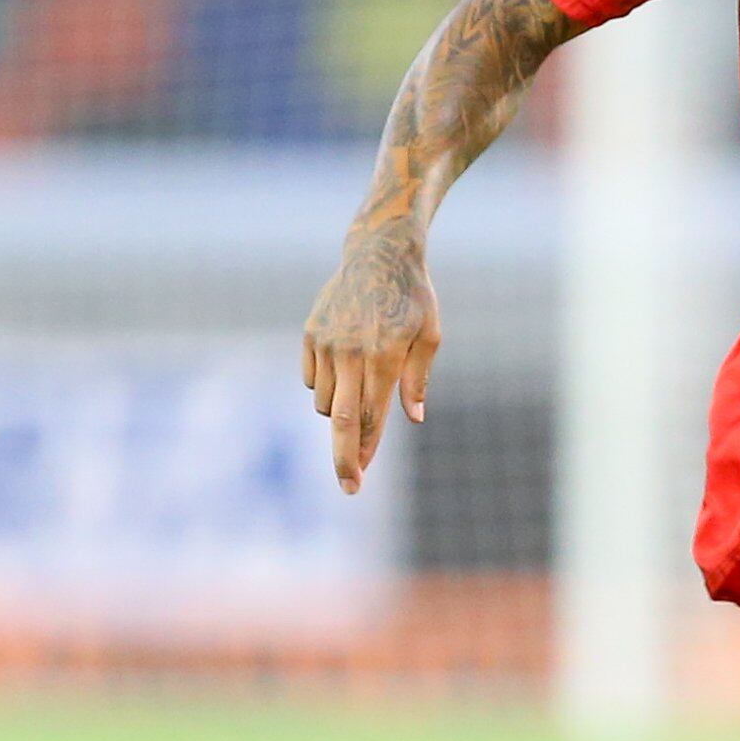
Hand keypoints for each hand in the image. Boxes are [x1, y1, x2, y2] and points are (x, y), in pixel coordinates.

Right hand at [303, 224, 438, 492]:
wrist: (378, 253)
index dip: (366, 451)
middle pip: (338, 421)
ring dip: (339, 412)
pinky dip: (326, 388)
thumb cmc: (412, 297)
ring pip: (324, 403)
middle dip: (343, 458)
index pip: (369, 417)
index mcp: (382, 356)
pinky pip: (312, 380)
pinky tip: (345, 367)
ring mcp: (326, 343)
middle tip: (349, 487)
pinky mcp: (310, 334)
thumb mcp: (429, 335)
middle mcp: (349, 353)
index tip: (360, 479)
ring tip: (361, 387)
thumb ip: (417, 378)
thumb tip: (413, 418)